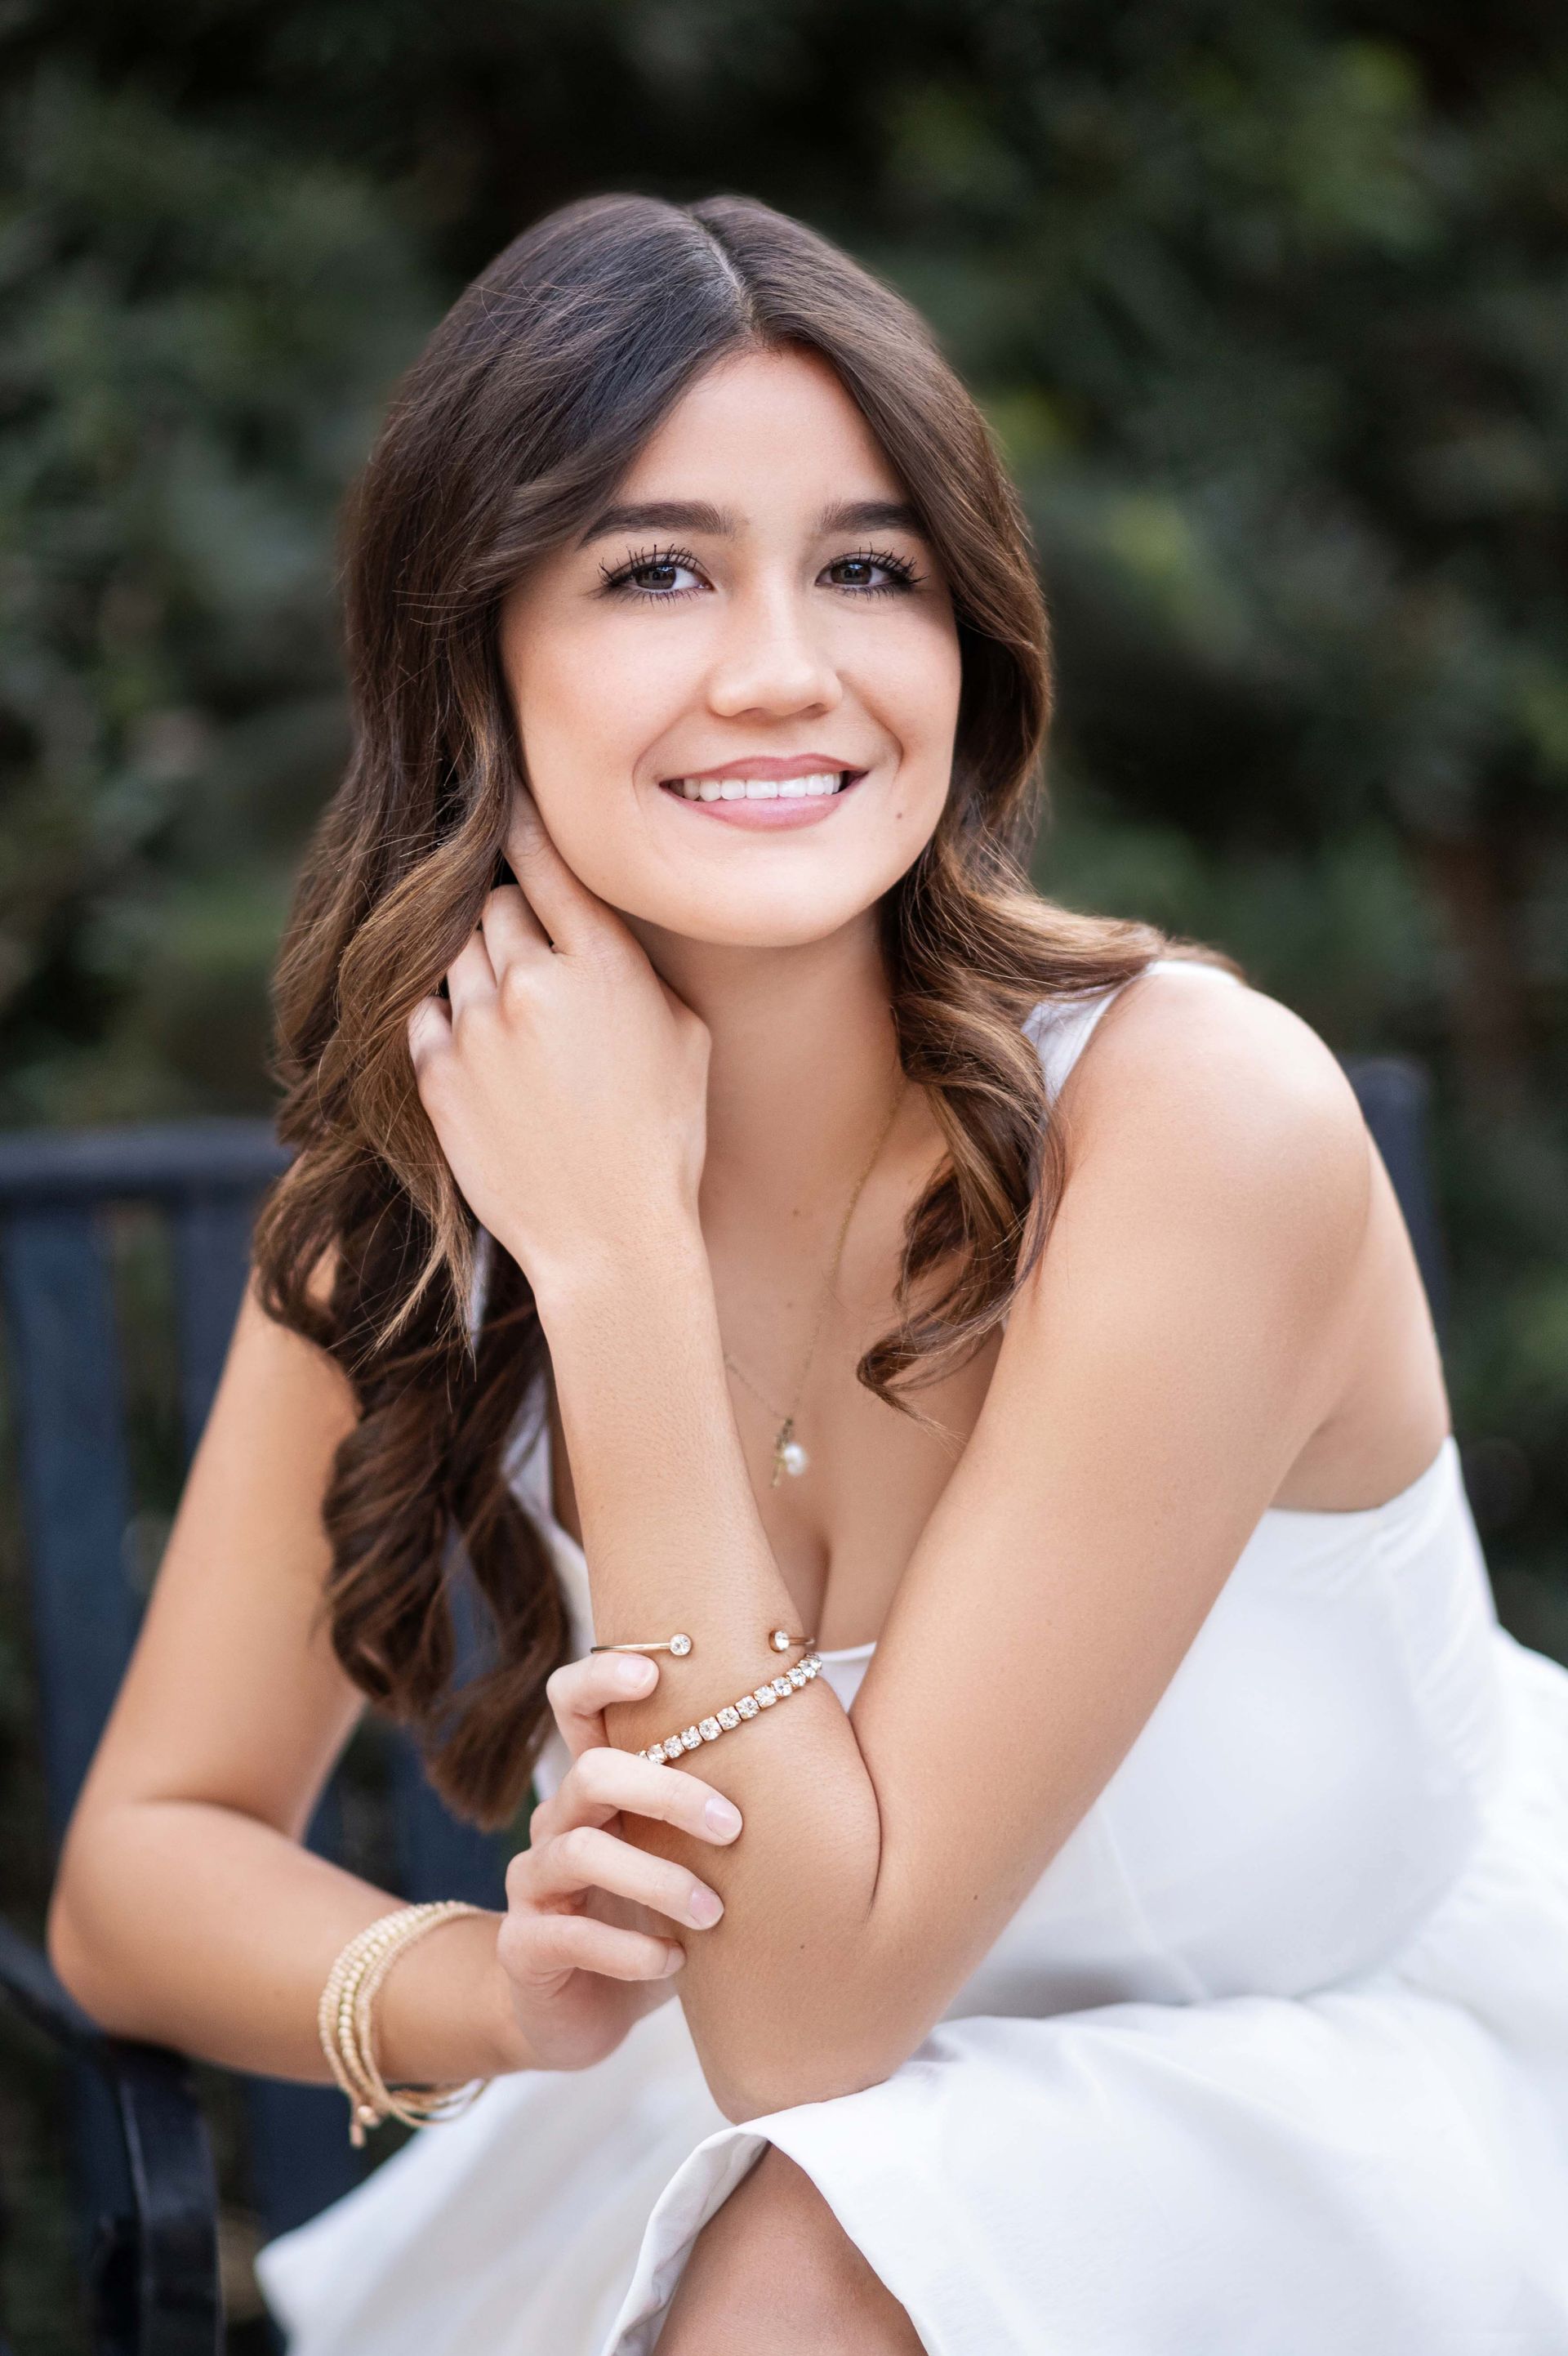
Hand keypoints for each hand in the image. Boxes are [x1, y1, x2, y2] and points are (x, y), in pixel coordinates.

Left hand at [408, 791, 710, 1304]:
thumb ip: (636, 968)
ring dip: (474, 967)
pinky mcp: (436, 1074)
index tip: (503, 803)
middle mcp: (531, 982)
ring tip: (507, 1013)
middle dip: (506, 918)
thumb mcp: (684, 1036)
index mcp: (602, 964)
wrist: (609, 1239)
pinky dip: (443, 1017)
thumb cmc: (663, 1139)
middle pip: (491, 906)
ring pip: (452, 954)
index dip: (519, 826)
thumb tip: (600, 926)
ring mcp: (476, 1028)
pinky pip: (423, 1013)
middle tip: (529, 954)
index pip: (545, 862)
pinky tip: (479, 1049)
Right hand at [494, 1650, 741, 2072]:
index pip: (573, 1702)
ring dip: (659, 1881)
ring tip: (713, 1913)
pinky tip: (674, 1964)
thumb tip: (828, 1754)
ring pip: (583, 1851)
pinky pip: (571, 1935)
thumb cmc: (658, 1918)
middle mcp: (557, 1821)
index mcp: (597, 1786)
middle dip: (669, 1792)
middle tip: (733, 1826)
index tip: (656, 1672)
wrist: (586, 2012)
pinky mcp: (525, 1946)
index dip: (602, 1676)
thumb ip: (722, 1808)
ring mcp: (534, 1882)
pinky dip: (631, 1951)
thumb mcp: (690, 1858)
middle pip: (593, 1771)